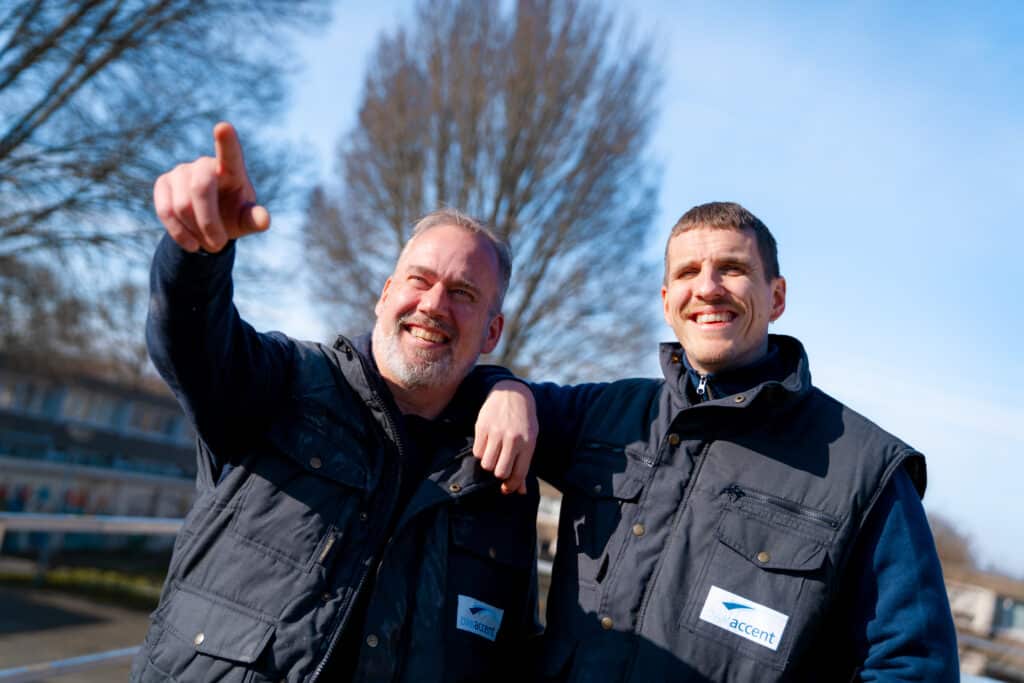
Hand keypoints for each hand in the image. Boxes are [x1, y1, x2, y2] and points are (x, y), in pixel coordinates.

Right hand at [153, 121, 269, 252]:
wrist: (210, 224)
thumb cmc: (234, 215)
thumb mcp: (247, 220)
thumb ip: (255, 219)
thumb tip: (265, 220)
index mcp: (232, 169)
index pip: (230, 153)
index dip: (226, 141)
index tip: (224, 128)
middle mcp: (204, 164)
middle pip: (201, 189)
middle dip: (209, 223)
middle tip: (219, 245)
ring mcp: (181, 171)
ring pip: (182, 205)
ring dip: (196, 232)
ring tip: (208, 244)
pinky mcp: (163, 183)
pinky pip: (165, 210)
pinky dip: (179, 233)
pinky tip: (191, 244)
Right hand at [473, 380, 537, 494]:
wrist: (512, 394)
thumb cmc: (523, 421)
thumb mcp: (530, 440)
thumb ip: (524, 465)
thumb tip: (521, 492)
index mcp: (528, 443)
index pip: (519, 474)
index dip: (512, 486)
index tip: (507, 489)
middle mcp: (513, 439)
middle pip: (500, 472)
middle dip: (499, 475)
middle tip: (500, 467)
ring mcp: (496, 433)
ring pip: (487, 464)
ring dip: (489, 464)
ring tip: (493, 455)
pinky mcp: (482, 427)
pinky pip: (477, 452)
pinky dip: (481, 453)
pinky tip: (487, 444)